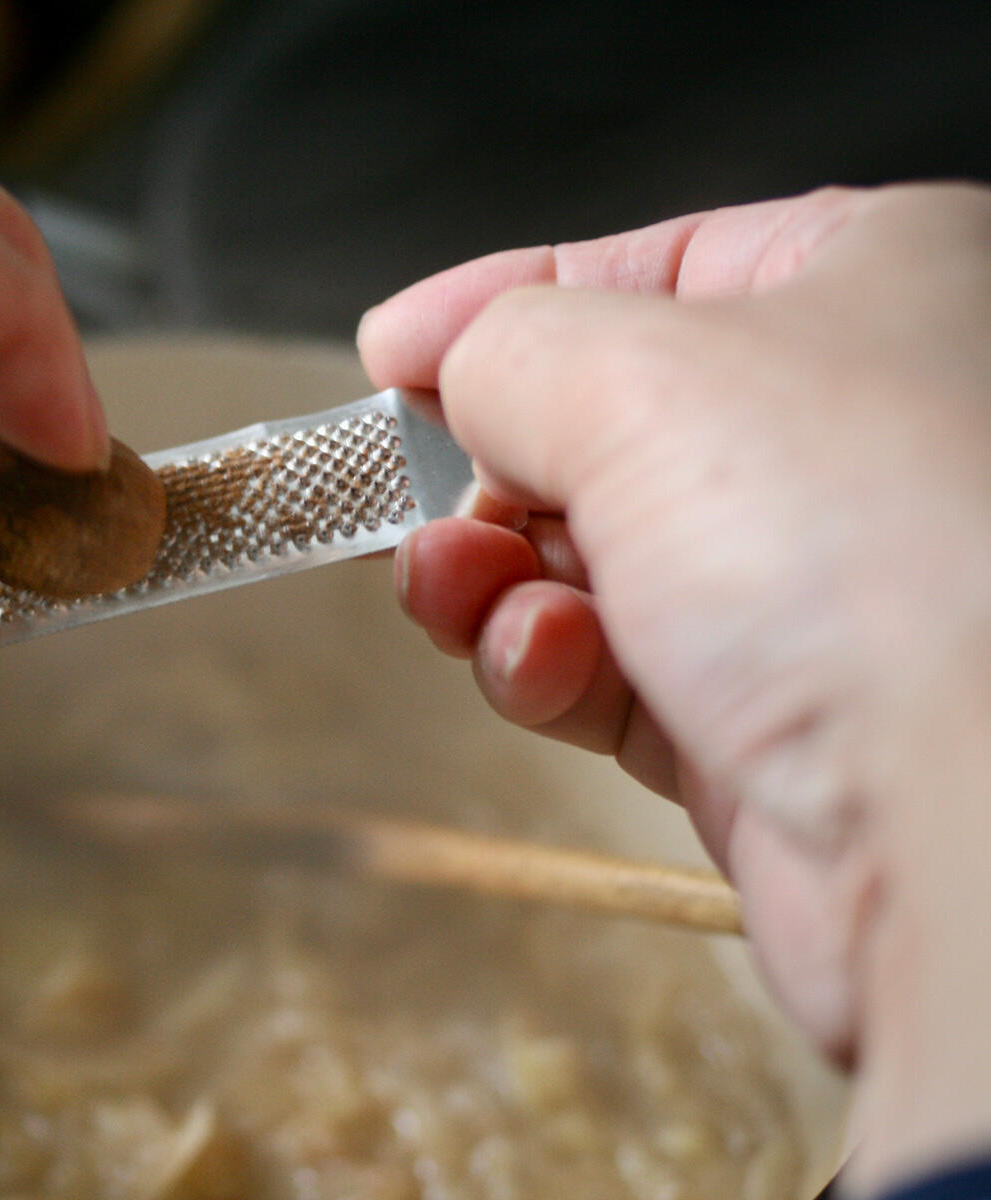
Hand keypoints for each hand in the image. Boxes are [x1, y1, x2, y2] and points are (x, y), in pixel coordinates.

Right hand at [359, 184, 990, 1190]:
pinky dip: (547, 665)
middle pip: (602, 427)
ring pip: (589, 560)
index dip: (501, 306)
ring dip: (496, 578)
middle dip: (485, 473)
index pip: (648, 266)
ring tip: (458, 588)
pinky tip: (540, 663)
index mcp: (878, 287)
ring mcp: (817, 586)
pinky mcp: (774, 720)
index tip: (389, 356)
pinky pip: (610, 669)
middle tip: (411, 498)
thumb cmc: (869, 557)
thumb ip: (507, 350)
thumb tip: (450, 371)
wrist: (966, 826)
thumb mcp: (633, 377)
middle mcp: (859, 432)